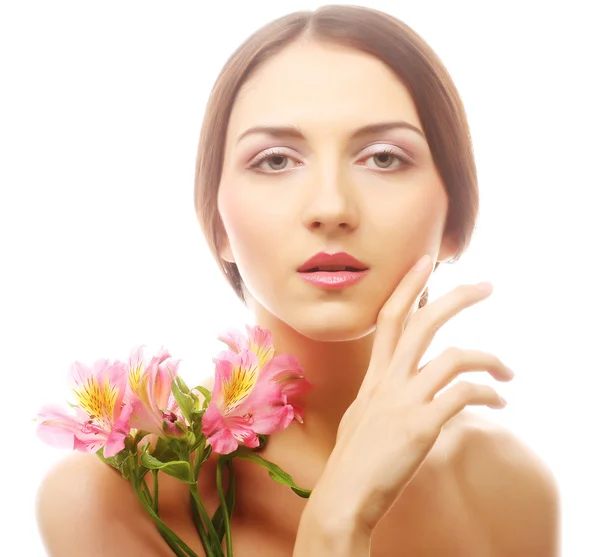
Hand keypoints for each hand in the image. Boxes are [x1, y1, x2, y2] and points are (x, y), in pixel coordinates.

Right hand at [310, 254, 513, 533]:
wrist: (342, 497)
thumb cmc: (352, 461)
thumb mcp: (360, 416)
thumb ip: (380, 396)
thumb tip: (397, 390)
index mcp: (374, 378)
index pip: (389, 318)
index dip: (408, 287)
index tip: (427, 262)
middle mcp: (387, 382)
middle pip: (423, 323)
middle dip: (456, 298)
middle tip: (486, 285)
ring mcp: (403, 402)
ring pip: (453, 357)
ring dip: (489, 357)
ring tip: (508, 371)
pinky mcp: (420, 426)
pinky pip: (464, 395)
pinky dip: (488, 393)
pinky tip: (499, 402)